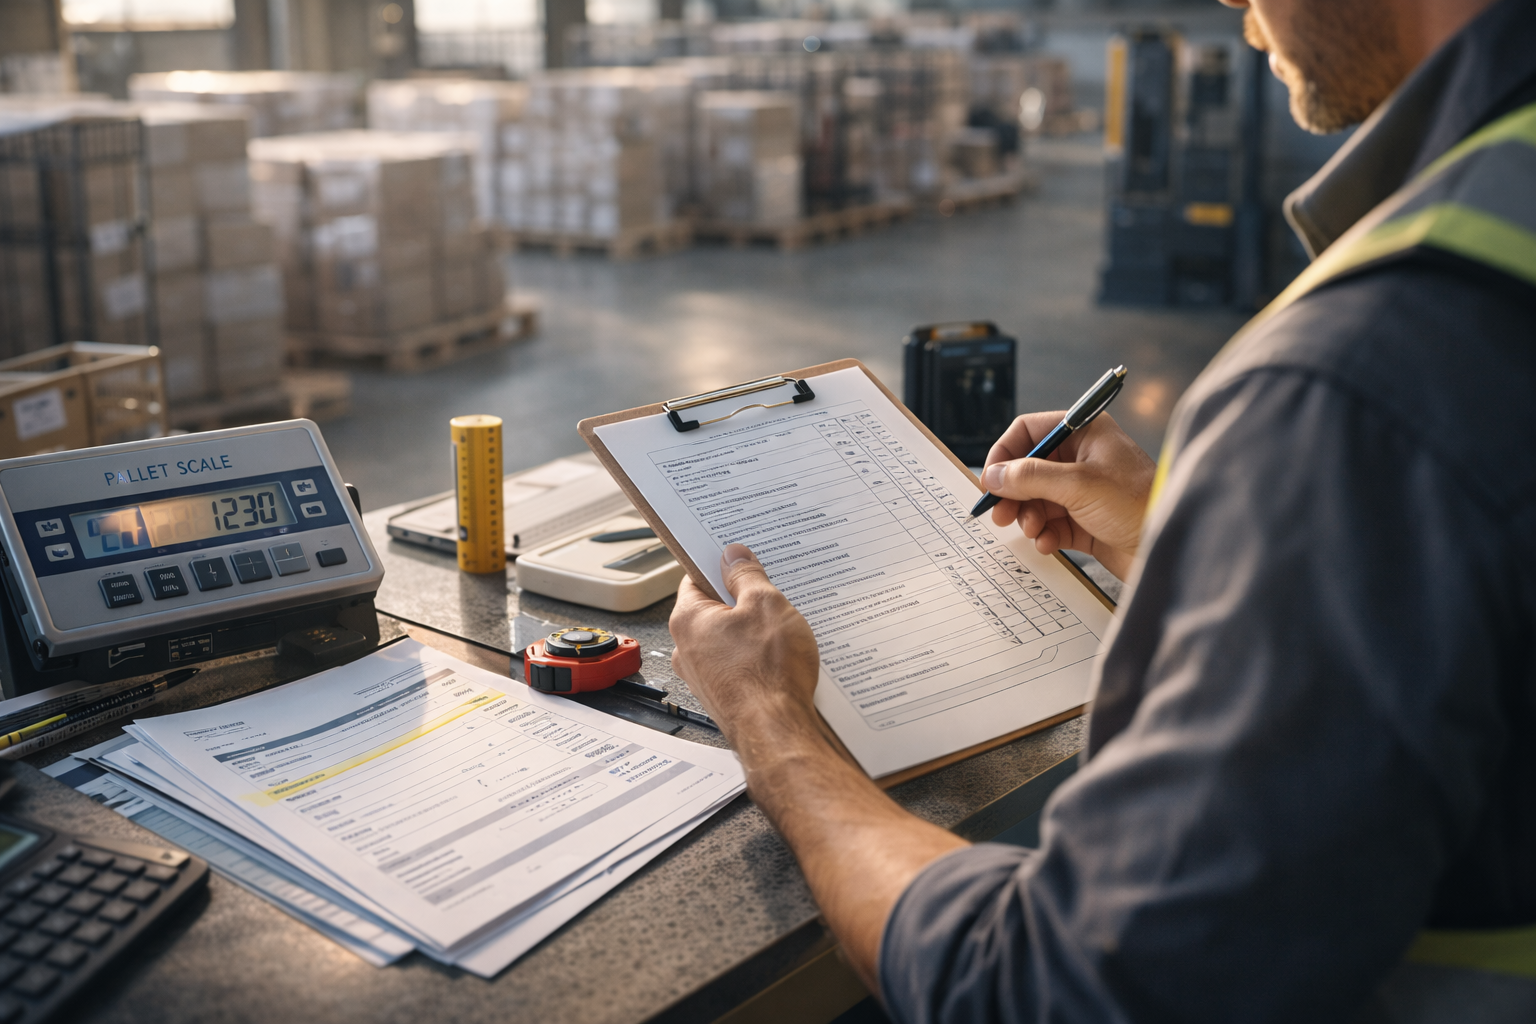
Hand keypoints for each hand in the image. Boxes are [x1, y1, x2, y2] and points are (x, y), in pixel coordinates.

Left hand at [669, 544, 822, 757]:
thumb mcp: (766, 605)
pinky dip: (754, 659)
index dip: (720, 566)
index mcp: (688, 619)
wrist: (777, 731)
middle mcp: (686, 649)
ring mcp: (702, 676)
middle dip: (741, 602)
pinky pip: (736, 665)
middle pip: (712, 610)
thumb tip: (735, 557)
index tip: (740, 563)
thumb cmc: (767, 675)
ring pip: (726, 640)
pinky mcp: (722, 695)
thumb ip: (747, 575)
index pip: (695, 577)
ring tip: (779, 634)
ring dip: (751, 633)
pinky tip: (778, 661)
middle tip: (769, 599)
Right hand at [981, 412, 1154, 580]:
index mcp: (1085, 434)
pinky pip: (1050, 523)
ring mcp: (1083, 491)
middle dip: (1013, 493)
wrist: (1168, 547)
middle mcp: (1082, 459)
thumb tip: (995, 474)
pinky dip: (1044, 534)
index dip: (1005, 453)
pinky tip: (1049, 542)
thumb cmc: (1138, 504)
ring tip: (1033, 529)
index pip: (1029, 431)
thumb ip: (1031, 477)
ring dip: (1028, 516)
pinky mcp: (1085, 521)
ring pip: (1036, 499)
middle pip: (1028, 469)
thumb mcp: (1079, 484)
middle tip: (1001, 514)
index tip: (991, 480)